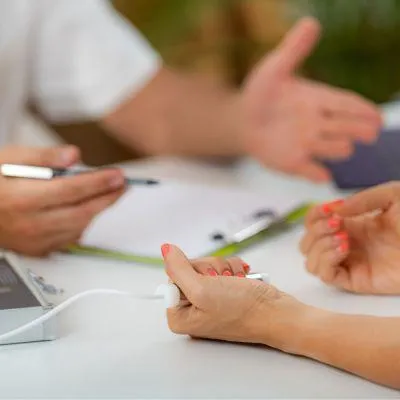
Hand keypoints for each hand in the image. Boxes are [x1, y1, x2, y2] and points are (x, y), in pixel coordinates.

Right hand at [0, 145, 124, 255]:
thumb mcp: (9, 158)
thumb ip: (43, 157)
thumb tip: (73, 155)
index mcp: (20, 199)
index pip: (70, 190)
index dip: (98, 182)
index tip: (117, 175)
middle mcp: (29, 224)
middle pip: (81, 213)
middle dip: (107, 198)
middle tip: (123, 185)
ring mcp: (34, 241)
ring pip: (79, 227)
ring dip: (98, 210)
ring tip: (110, 193)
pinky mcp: (38, 249)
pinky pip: (70, 238)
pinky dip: (84, 222)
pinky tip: (90, 208)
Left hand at [162, 244, 304, 349]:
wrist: (277, 313)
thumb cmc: (242, 310)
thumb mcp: (202, 290)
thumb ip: (179, 269)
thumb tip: (165, 250)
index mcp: (179, 315)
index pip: (172, 277)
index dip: (190, 272)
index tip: (206, 282)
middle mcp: (191, 308)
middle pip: (190, 269)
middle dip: (210, 269)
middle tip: (224, 282)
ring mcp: (208, 298)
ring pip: (207, 265)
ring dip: (224, 268)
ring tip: (235, 282)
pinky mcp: (223, 290)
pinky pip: (220, 267)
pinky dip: (232, 268)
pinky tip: (241, 279)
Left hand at [242, 18, 381, 181]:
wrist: (239, 119)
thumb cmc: (259, 93)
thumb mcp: (274, 68)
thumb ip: (294, 50)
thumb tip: (312, 22)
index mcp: (319, 99)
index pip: (348, 104)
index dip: (365, 111)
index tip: (378, 117)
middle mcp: (318, 123)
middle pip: (348, 127)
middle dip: (361, 129)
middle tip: (370, 132)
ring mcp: (307, 144)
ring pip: (335, 148)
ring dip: (340, 148)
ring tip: (346, 145)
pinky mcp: (293, 162)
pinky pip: (311, 171)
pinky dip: (318, 174)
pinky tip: (322, 175)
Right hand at [300, 184, 399, 293]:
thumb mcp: (393, 195)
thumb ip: (362, 199)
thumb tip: (334, 210)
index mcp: (350, 224)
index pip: (313, 223)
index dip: (314, 216)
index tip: (330, 210)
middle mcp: (345, 244)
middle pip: (306, 243)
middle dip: (315, 231)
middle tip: (338, 225)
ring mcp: (349, 263)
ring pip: (310, 261)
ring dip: (319, 246)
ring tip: (343, 238)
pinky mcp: (355, 280)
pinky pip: (325, 275)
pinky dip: (326, 260)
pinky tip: (344, 249)